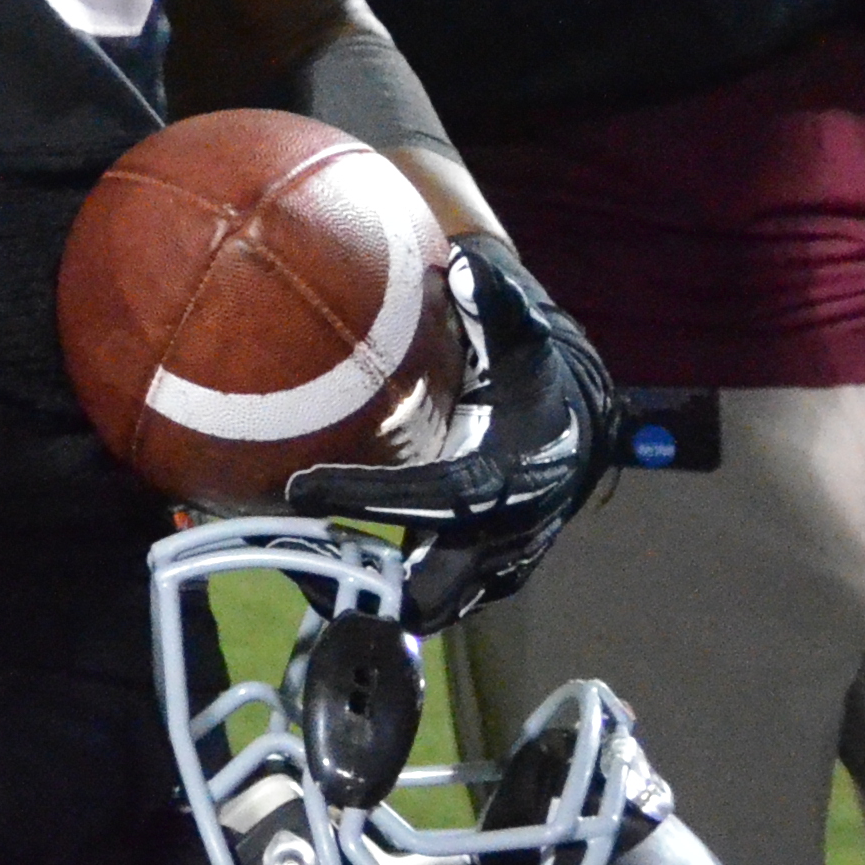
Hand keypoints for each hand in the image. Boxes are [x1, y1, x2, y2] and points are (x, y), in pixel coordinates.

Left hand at [283, 235, 615, 631]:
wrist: (576, 421)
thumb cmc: (533, 370)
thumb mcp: (521, 332)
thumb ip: (495, 300)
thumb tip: (467, 264)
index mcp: (514, 474)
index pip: (439, 497)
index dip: (370, 497)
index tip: (298, 488)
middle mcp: (511, 533)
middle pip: (438, 585)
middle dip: (372, 584)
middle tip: (288, 552)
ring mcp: (498, 561)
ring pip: (432, 601)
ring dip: (372, 591)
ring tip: (291, 564)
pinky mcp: (480, 571)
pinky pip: (430, 594)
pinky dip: (386, 586)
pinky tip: (322, 562)